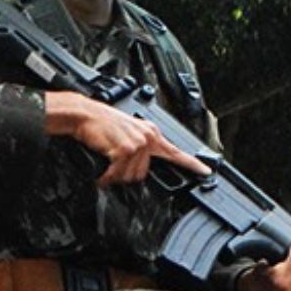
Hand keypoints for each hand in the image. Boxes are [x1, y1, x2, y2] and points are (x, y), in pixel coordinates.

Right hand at [44, 91, 206, 186]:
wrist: (84, 114)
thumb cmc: (101, 124)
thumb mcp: (127, 132)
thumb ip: (141, 147)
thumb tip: (141, 168)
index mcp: (151, 132)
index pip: (175, 151)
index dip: (192, 164)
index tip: (206, 171)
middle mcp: (148, 137)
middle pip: (144, 174)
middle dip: (127, 174)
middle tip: (114, 165)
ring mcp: (138, 143)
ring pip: (131, 176)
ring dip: (116, 176)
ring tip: (107, 164)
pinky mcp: (126, 149)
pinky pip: (118, 174)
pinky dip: (107, 176)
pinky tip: (102, 171)